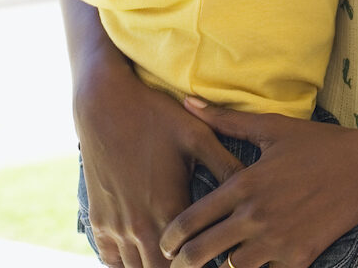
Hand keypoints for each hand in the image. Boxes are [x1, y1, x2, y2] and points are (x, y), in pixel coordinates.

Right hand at [74, 68, 240, 267]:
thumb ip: (226, 165)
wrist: (105, 106)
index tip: (223, 256)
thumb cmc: (157, 118)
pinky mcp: (98, 222)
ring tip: (180, 262)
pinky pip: (112, 261)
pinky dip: (129, 265)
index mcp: (168, 207)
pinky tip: (147, 257)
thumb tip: (258, 186)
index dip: (207, 260)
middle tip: (203, 259)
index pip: (191, 256)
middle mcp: (139, 225)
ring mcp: (116, 226)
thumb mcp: (198, 136)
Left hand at [160, 99, 357, 267]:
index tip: (165, 243)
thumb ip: (227, 121)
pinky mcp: (300, 258)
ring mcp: (278, 241)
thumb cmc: (321, 144)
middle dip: (182, 262)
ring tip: (222, 259)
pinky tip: (258, 262)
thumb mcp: (274, 128)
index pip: (190, 220)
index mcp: (246, 184)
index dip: (170, 237)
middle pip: (200, 254)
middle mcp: (256, 216)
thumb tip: (189, 103)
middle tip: (178, 263)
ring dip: (224, 266)